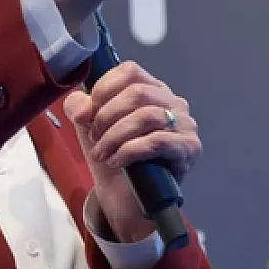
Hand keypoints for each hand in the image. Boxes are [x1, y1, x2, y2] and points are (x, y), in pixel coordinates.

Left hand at [62, 61, 200, 243]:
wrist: (126, 197)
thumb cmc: (114, 156)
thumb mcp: (89, 126)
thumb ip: (80, 108)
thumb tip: (82, 107)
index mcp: (152, 89)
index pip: (130, 71)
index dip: (105, 89)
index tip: (88, 113)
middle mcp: (173, 102)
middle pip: (137, 93)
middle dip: (107, 116)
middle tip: (94, 138)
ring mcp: (185, 124)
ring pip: (146, 117)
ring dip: (115, 136)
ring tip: (102, 152)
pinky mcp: (189, 148)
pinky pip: (157, 142)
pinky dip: (130, 151)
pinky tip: (117, 161)